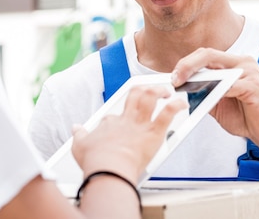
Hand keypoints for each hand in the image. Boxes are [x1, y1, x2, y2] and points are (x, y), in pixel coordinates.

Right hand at [71, 86, 187, 182]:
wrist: (109, 169)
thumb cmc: (96, 160)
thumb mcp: (79, 146)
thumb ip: (79, 135)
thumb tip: (75, 128)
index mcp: (110, 123)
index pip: (113, 115)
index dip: (117, 117)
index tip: (119, 120)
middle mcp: (126, 119)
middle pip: (134, 95)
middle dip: (143, 89)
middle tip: (150, 90)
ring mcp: (140, 125)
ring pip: (150, 98)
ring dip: (160, 91)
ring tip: (166, 91)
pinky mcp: (153, 133)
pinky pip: (167, 114)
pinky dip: (176, 106)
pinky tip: (182, 103)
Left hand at [171, 47, 258, 148]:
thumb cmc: (246, 117)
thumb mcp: (218, 103)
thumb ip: (204, 91)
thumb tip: (181, 87)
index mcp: (234, 63)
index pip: (205, 55)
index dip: (186, 63)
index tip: (173, 76)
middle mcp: (243, 62)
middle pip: (208, 54)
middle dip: (187, 66)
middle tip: (174, 79)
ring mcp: (251, 72)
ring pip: (217, 68)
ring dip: (198, 80)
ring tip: (184, 88)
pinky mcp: (255, 85)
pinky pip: (229, 86)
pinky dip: (215, 91)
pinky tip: (206, 98)